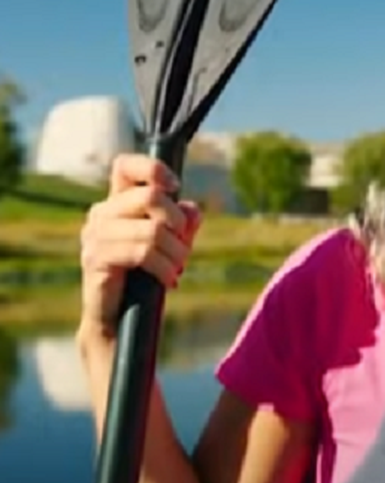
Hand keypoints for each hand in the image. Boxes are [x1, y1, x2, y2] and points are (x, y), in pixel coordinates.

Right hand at [78, 154, 203, 340]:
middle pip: (150, 195)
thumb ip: (183, 222)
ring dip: (176, 253)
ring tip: (176, 268)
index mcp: (118, 202)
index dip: (154, 169)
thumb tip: (191, 208)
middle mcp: (101, 213)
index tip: (175, 187)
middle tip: (182, 247)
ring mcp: (95, 236)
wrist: (119, 317)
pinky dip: (165, 268)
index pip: (126, 165)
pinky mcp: (96, 259)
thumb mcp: (171, 243)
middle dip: (178, 223)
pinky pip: (142, 253)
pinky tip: (169, 280)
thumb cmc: (145, 275)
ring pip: (152, 229)